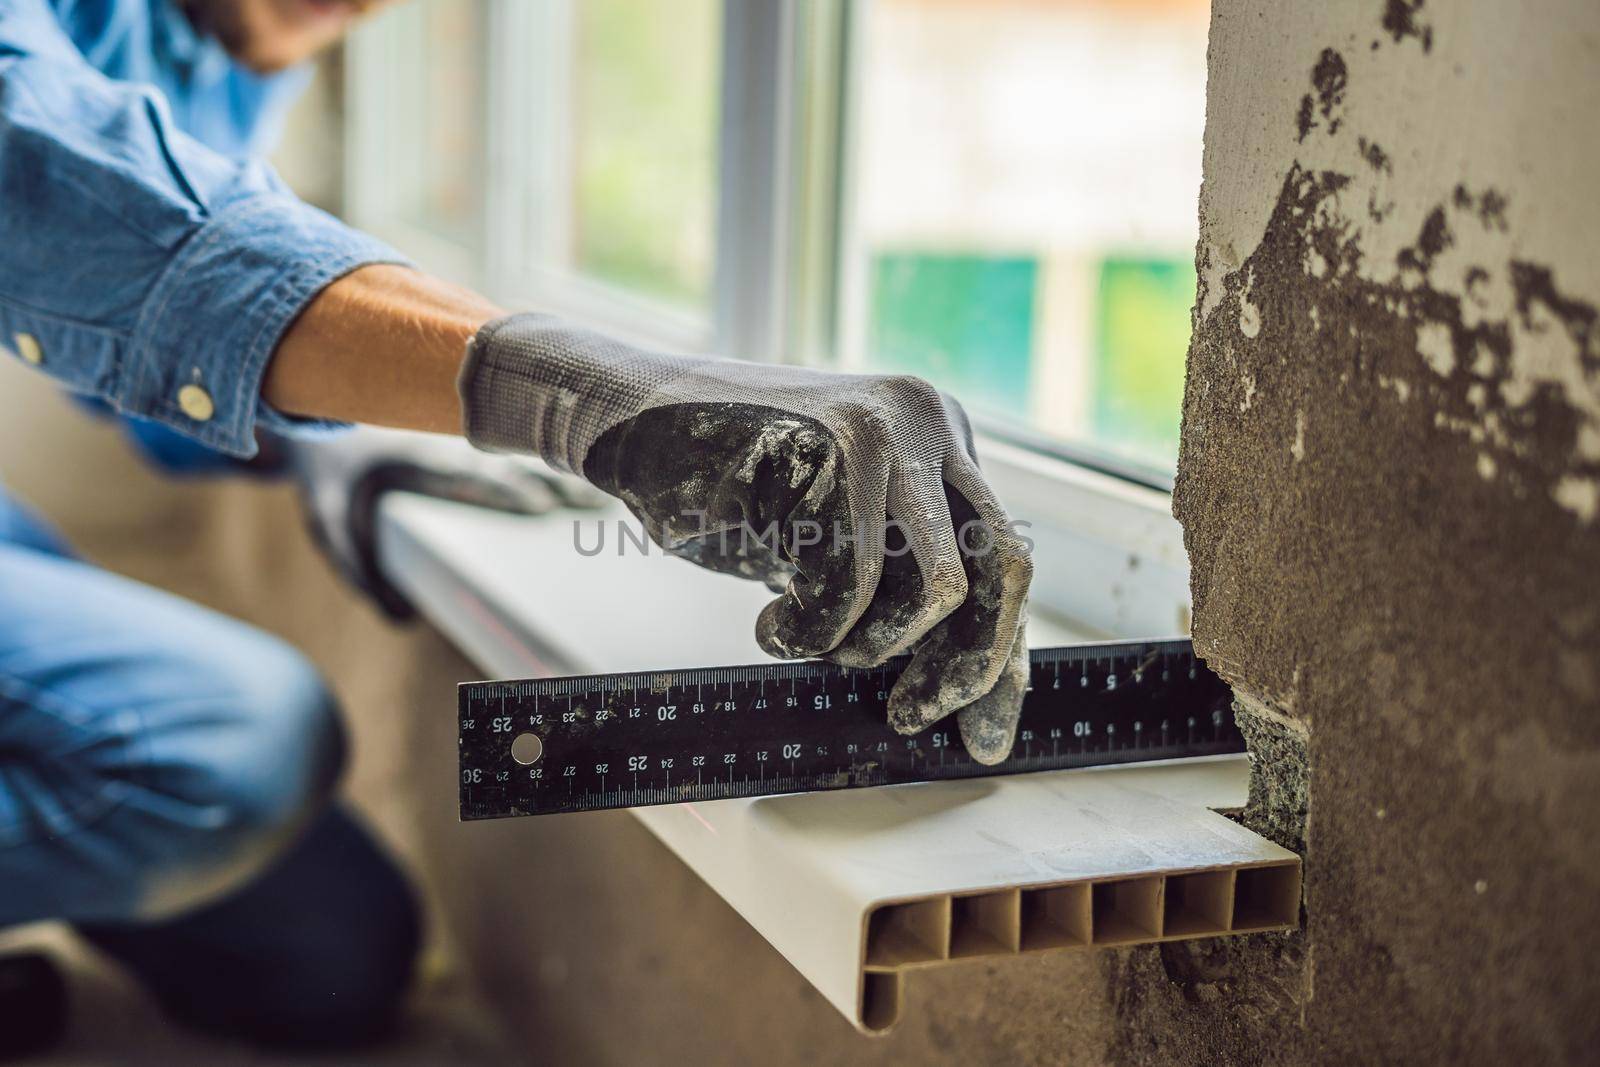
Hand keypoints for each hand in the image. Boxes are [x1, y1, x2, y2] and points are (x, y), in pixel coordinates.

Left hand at [284, 425, 600, 617]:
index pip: (466, 476)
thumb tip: (398, 619)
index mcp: (416, 460)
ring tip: (603, 495)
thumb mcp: (324, 516)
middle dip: (552, 484)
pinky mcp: (476, 438)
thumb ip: (352, 566)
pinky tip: (587, 479)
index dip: (504, 490)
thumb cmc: (331, 469)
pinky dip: (552, 462)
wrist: (321, 391)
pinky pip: (520, 448)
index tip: (539, 508)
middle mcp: (449, 445)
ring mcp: (466, 438)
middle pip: (510, 465)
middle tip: (594, 504)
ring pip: (523, 453)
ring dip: (562, 472)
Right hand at [458, 314, 1032, 762]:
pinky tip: (767, 622)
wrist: (628, 418)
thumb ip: (902, 571)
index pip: (1003, 559)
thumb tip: (964, 681)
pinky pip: (849, 592)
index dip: (1003, 660)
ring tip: (805, 638)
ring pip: (932, 592)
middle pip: (998, 573)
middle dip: (965, 669)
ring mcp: (884, 432)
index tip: (986, 737)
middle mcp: (928, 421)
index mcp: (942, 435)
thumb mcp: (839, 527)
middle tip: (911, 717)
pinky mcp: (832, 454)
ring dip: (862, 647)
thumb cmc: (729, 490)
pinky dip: (804, 635)